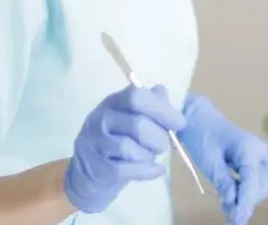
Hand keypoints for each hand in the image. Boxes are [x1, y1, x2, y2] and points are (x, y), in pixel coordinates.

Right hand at [64, 84, 186, 213]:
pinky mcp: (97, 168)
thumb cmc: (116, 144)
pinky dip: (147, 170)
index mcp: (112, 102)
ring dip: (149, 154)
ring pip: (130, 147)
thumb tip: (162, 92)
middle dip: (158, 136)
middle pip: (137, 124)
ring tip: (151, 156)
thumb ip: (148, 105)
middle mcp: (100, 119)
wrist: (87, 176)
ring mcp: (95, 144)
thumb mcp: (130, 119)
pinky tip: (157, 170)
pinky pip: (126, 169)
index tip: (180, 123)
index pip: (136, 96)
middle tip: (164, 145)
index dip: (161, 109)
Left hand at [180, 93, 267, 224]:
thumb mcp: (209, 161)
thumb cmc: (203, 136)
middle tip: (227, 216)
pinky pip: (254, 182)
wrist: (200, 119)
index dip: (245, 204)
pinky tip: (229, 199)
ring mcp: (259, 156)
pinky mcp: (255, 161)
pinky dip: (243, 192)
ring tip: (225, 207)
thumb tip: (233, 204)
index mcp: (249, 149)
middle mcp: (260, 153)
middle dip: (244, 203)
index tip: (238, 221)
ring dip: (244, 199)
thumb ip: (223, 183)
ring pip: (259, 188)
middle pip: (259, 189)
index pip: (251, 183)